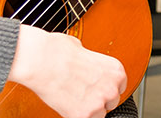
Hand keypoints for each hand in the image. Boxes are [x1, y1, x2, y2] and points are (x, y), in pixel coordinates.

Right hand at [8, 25, 126, 117]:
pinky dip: (76, 115)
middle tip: (82, 93)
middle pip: (112, 102)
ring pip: (99, 113)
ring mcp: (99, 102)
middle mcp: (112, 87)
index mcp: (116, 70)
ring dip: (88, 108)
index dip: (105, 88)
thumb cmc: (58, 51)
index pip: (119, 87)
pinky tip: (68, 103)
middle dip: (98, 99)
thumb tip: (87, 65)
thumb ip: (92, 62)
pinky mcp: (84, 115)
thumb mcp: (84, 50)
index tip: (97, 88)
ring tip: (73, 97)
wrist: (42, 61)